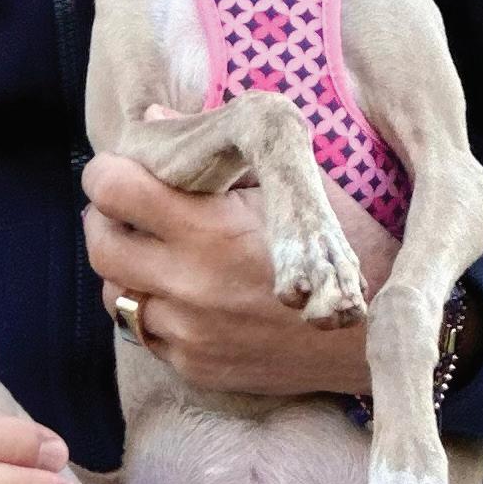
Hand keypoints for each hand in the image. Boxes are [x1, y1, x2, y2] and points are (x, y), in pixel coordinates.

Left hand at [82, 128, 399, 395]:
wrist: (382, 333)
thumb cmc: (344, 241)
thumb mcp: (288, 179)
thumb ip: (215, 145)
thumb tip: (154, 116)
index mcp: (207, 229)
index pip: (113, 189)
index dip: (108, 171)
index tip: (121, 167)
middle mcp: (188, 286)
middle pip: (100, 245)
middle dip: (106, 218)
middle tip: (129, 205)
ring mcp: (191, 334)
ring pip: (115, 296)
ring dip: (127, 267)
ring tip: (156, 248)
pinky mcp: (198, 368)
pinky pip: (146, 334)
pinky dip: (153, 308)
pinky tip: (184, 289)